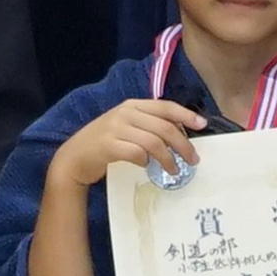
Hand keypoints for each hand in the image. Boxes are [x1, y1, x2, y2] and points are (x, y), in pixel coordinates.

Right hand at [56, 96, 207, 199]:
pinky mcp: (108, 145)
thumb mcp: (126, 127)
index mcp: (132, 105)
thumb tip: (179, 135)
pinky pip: (137, 153)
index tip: (202, 125)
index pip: (165, 106)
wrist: (74, 157)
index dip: (185, 115)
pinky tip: (148, 167)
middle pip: (164, 127)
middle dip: (183, 145)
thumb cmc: (104, 143)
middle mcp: (125, 113)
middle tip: (192, 160)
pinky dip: (146, 162)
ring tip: (175, 170)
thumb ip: (148, 126)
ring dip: (168, 158)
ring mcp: (115, 128)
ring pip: (154, 142)